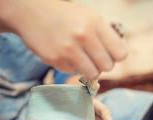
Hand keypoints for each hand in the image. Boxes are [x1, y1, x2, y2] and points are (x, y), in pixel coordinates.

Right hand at [7, 0, 126, 79]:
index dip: (115, 56)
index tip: (109, 53)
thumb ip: (105, 35)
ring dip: (89, 69)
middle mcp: (83, 36)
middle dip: (103, 64)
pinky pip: (73, 73)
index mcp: (95, 23)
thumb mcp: (89, 17)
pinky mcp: (55, 60)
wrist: (31, 12)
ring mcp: (68, 49)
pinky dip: (72, 67)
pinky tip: (65, 55)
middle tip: (94, 57)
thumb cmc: (65, 16)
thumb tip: (118, 57)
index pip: (121, 53)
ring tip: (82, 59)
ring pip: (93, 74)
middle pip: (108, 66)